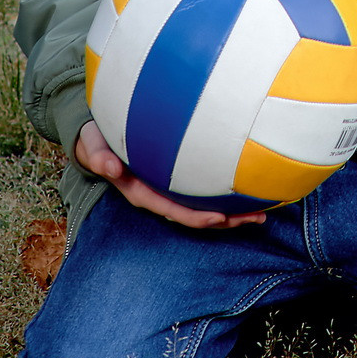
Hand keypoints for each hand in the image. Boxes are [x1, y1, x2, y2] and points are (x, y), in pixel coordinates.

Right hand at [73, 118, 264, 227]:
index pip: (173, 210)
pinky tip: (250, 186)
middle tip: (257, 217)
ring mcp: (170, 188)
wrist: (97, 137)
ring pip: (205, 206)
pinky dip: (226, 191)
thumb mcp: (93, 147)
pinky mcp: (178, 177)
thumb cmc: (97, 141)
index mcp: (142, 193)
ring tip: (264, 211)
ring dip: (233, 212)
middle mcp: (160, 195)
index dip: (196, 217)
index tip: (219, 218)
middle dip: (227, 220)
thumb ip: (98, 156)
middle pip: (197, 214)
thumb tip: (109, 167)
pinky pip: (205, 188)